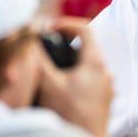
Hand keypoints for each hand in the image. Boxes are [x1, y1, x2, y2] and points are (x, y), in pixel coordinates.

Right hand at [36, 17, 112, 136]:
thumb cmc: (69, 114)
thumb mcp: (49, 84)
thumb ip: (40, 60)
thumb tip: (32, 41)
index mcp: (95, 62)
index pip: (85, 29)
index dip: (65, 24)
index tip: (49, 28)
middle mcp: (105, 71)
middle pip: (85, 46)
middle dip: (64, 44)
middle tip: (46, 47)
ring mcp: (105, 86)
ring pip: (86, 64)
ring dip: (68, 62)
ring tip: (48, 68)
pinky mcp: (102, 99)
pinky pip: (88, 79)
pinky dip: (73, 76)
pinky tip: (57, 87)